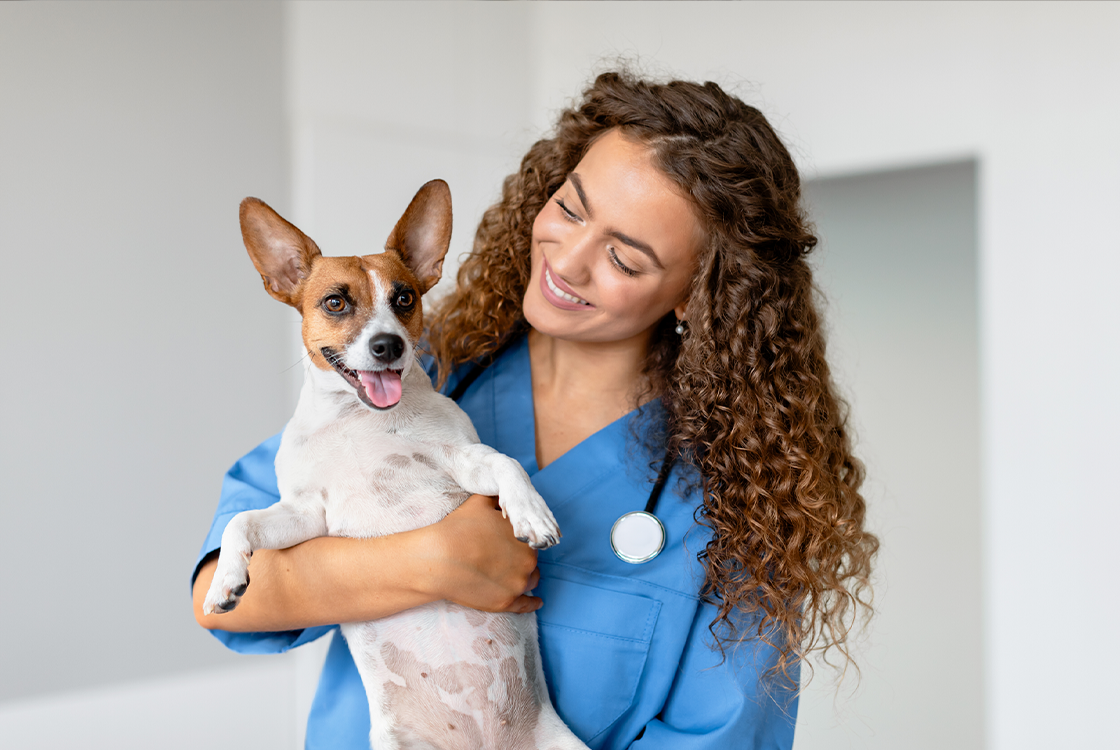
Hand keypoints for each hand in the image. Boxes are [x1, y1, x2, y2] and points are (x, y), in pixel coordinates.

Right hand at [419, 494, 542, 613]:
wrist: (440, 559)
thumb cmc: (458, 529)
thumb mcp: (480, 503)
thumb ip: (497, 499)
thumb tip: (503, 495)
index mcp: (524, 538)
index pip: (530, 540)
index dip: (519, 541)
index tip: (508, 543)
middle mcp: (527, 562)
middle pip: (531, 561)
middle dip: (521, 559)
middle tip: (505, 558)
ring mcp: (517, 585)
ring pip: (530, 581)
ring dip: (525, 578)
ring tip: (515, 576)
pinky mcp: (505, 603)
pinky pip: (526, 605)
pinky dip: (532, 603)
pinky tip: (537, 602)